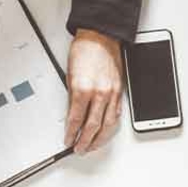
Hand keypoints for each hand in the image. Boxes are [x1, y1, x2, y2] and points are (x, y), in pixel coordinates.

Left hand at [65, 30, 124, 153]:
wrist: (101, 37)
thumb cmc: (85, 51)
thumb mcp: (70, 75)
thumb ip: (72, 98)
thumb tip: (71, 115)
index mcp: (83, 89)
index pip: (76, 119)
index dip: (71, 133)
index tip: (67, 140)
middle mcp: (99, 93)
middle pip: (92, 126)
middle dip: (85, 141)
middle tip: (79, 149)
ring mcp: (112, 94)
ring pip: (107, 125)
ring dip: (99, 139)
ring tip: (92, 146)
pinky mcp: (120, 92)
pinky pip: (116, 115)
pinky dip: (110, 126)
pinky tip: (106, 131)